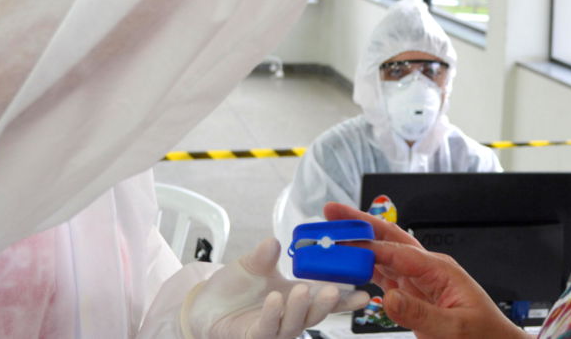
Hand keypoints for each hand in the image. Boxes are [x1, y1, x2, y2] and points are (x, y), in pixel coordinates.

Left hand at [183, 238, 368, 338]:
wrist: (205, 305)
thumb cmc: (235, 287)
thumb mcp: (252, 265)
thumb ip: (264, 256)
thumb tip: (274, 241)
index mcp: (297, 298)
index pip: (327, 301)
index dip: (346, 299)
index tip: (365, 292)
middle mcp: (289, 316)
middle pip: (315, 316)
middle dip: (326, 305)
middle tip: (331, 289)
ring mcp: (273, 330)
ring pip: (294, 326)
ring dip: (300, 309)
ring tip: (301, 290)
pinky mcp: (254, 338)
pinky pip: (267, 331)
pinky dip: (273, 315)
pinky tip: (274, 299)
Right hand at [322, 204, 522, 338]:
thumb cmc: (484, 335)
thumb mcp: (455, 328)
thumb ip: (421, 314)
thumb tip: (388, 298)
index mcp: (440, 269)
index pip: (399, 252)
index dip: (369, 246)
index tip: (343, 243)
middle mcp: (428, 269)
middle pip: (390, 239)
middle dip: (361, 224)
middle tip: (333, 211)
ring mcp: (419, 281)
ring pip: (383, 255)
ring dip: (358, 244)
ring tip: (333, 232)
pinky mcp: (413, 295)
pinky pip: (385, 277)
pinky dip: (365, 269)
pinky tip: (349, 264)